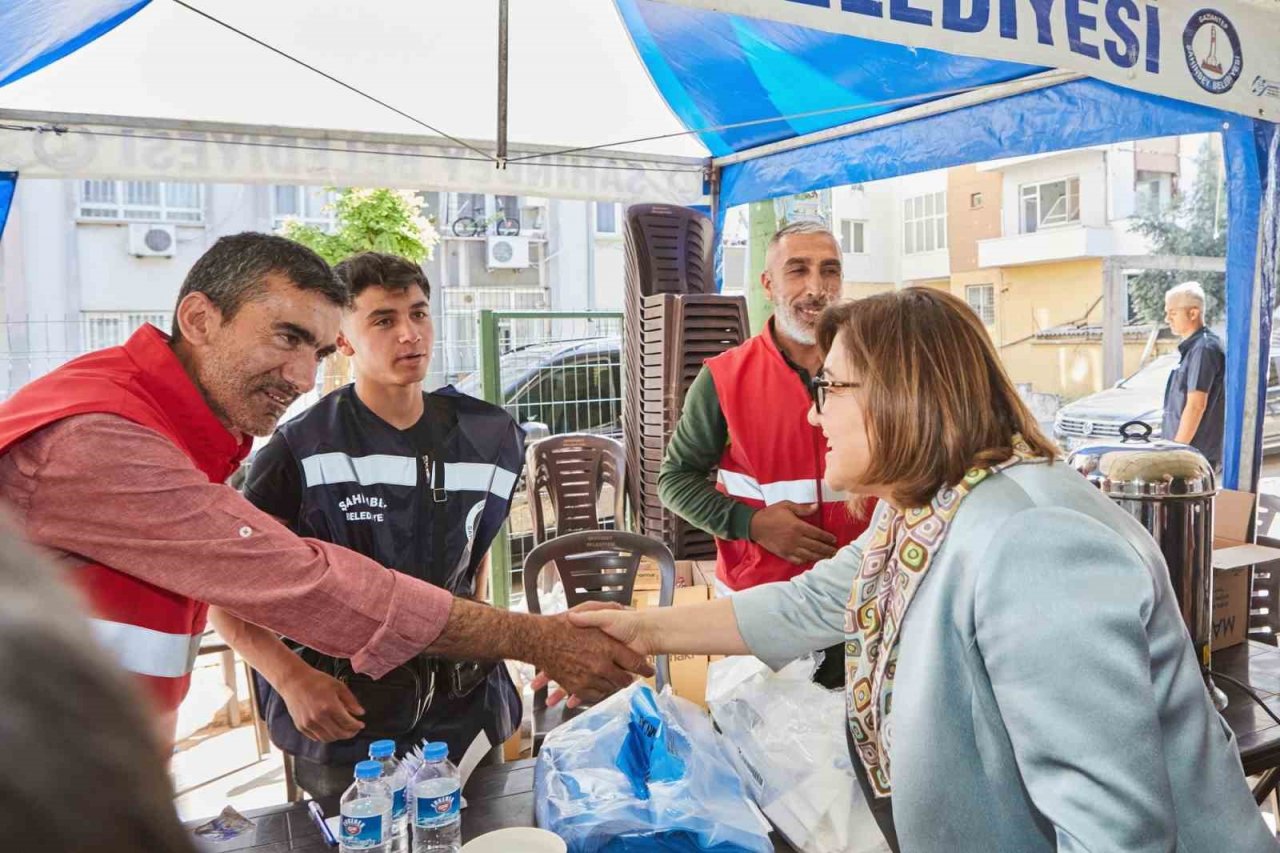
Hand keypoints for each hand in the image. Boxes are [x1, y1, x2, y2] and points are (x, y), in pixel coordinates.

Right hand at [276, 666, 364, 742]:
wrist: (294, 681)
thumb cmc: (316, 681)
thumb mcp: (338, 686)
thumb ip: (351, 700)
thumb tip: (360, 713)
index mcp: (330, 706)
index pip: (347, 723)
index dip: (356, 726)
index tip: (361, 725)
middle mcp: (319, 717)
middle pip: (339, 733)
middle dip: (350, 734)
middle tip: (354, 730)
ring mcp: (308, 724)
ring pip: (328, 738)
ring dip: (338, 737)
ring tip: (343, 731)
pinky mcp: (301, 726)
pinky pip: (316, 737)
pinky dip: (326, 736)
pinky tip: (330, 730)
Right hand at [527, 604, 653, 708]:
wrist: (539, 639)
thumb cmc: (562, 624)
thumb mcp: (589, 609)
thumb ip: (609, 610)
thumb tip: (627, 609)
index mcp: (608, 647)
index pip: (635, 662)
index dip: (644, 668)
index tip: (650, 671)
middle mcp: (601, 665)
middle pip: (624, 680)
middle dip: (629, 679)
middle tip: (631, 678)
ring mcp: (588, 678)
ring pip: (609, 688)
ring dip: (613, 686)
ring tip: (614, 682)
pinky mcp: (576, 686)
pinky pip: (593, 695)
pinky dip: (598, 692)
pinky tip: (599, 687)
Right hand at [749, 501, 837, 564]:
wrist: (755, 525)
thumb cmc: (771, 513)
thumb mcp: (787, 505)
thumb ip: (803, 508)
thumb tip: (817, 506)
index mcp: (798, 526)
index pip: (817, 534)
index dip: (827, 537)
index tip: (834, 540)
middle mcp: (795, 539)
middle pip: (815, 546)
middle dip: (827, 549)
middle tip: (836, 551)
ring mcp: (790, 548)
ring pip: (809, 555)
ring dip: (820, 557)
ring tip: (828, 558)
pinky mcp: (784, 554)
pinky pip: (798, 560)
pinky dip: (807, 561)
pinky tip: (812, 560)